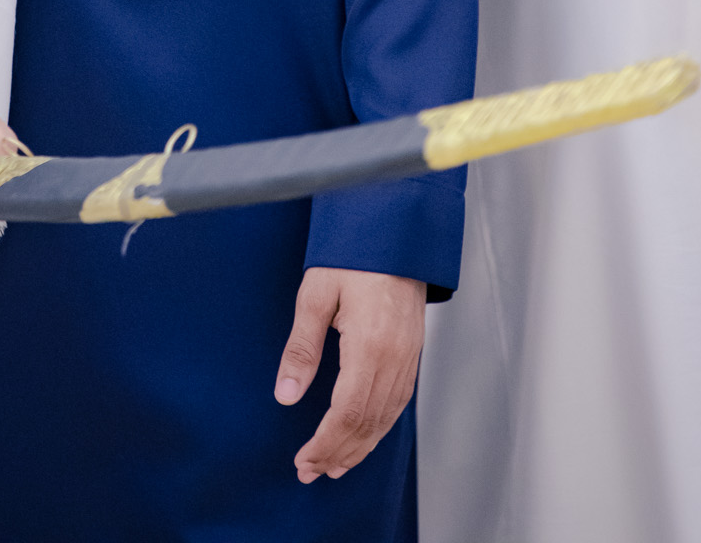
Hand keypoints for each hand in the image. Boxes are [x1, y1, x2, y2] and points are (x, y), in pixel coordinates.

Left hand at [274, 267, 424, 483]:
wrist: (395, 228)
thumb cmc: (353, 254)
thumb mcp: (316, 294)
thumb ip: (301, 348)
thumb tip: (286, 396)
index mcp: (370, 344)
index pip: (348, 413)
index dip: (325, 443)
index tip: (303, 461)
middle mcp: (395, 357)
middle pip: (368, 423)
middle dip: (338, 453)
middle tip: (310, 471)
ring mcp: (409, 356)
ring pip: (386, 418)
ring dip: (359, 447)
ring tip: (333, 466)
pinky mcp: (413, 351)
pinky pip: (398, 402)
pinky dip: (379, 427)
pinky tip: (363, 435)